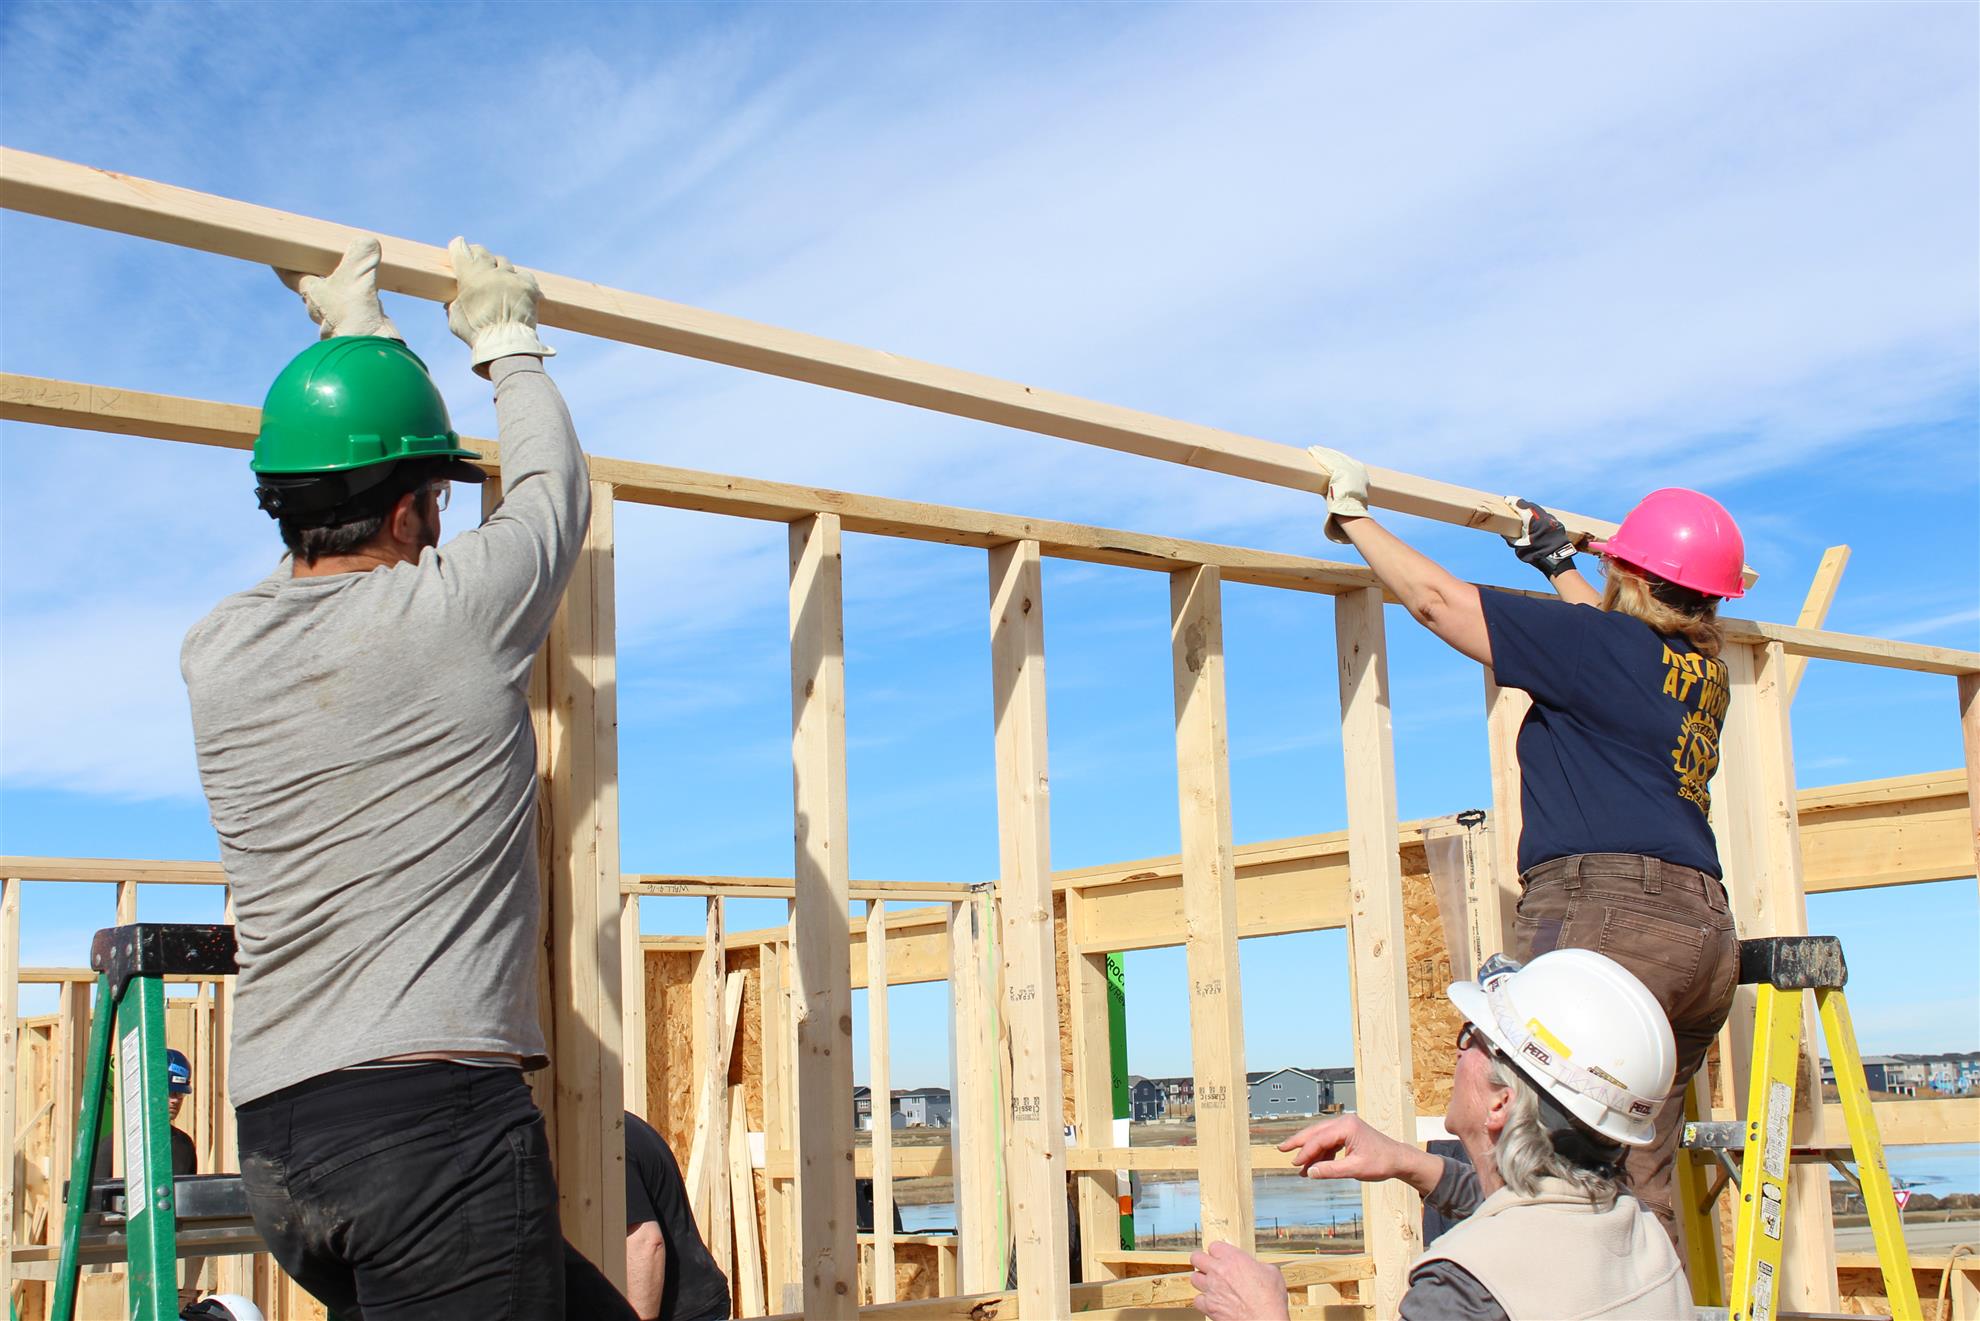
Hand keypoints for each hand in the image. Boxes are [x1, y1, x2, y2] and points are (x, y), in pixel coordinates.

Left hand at [275, 236, 400, 340]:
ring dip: (340, 288)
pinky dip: (358, 300)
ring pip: (333, 299)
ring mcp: (337, 320)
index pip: (288, 275)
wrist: (370, 350)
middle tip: (319, 258)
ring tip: (353, 274)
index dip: (280, 264)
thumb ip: (361, 253)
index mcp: (311, 293)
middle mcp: (320, 308)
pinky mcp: (356, 328)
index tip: (273, 255)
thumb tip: (368, 242)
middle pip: (311, 286)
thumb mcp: (357, 273)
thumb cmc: (354, 313)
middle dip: (314, 274)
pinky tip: (370, 296)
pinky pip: (353, 310)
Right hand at [446, 237, 553, 375]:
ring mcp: (511, 277)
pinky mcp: (529, 286)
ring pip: (503, 262)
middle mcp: (491, 272)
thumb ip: (453, 304)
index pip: (461, 250)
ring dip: (498, 268)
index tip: (458, 245)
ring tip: (497, 279)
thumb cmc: (477, 334)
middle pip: (483, 252)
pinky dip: (518, 279)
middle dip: (478, 254)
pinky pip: (523, 274)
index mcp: (470, 276)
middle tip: (477, 260)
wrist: (507, 345)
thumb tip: (451, 302)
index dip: (458, 247)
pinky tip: (515, 288)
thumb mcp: (455, 318)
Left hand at [1190, 1242, 1288, 1320]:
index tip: (1222, 1256)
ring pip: (1194, 1278)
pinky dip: (1203, 1300)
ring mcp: (1211, 1289)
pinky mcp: (1209, 1306)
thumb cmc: (1271, 1299)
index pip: (1214, 1246)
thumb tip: (1256, 1268)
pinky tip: (1212, 1301)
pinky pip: (1197, 1300)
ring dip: (1201, 1280)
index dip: (1218, 1252)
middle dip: (1201, 1261)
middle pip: (1196, 1257)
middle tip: (1208, 1266)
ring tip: (1210, 1284)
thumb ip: (1257, 1266)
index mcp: (1233, 1258)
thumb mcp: (1271, 1272)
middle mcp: (1219, 1271)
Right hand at [1279, 1113, 1419, 1185]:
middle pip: (1316, 1132)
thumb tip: (1310, 1172)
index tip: (1295, 1164)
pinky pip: (1329, 1142)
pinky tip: (1315, 1166)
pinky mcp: (1348, 1134)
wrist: (1399, 1159)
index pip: (1320, 1139)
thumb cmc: (1381, 1163)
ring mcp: (1346, 1127)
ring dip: (1310, 1151)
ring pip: (1321, 1137)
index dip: (1305, 1152)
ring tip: (1298, 1165)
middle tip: (1282, 1149)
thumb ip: (1331, 1170)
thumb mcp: (1355, 1169)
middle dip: (1299, 1142)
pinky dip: (1321, 1153)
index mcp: (1347, 1126)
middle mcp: (1344, 1122)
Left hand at [1306, 445, 1370, 544]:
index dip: (1337, 458)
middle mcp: (1356, 468)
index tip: (1329, 455)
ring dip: (1321, 452)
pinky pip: (1325, 460)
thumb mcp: (1350, 497)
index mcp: (1361, 473)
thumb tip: (1331, 496)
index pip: (1347, 462)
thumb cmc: (1351, 509)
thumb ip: (1342, 491)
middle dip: (1328, 453)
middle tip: (1318, 449)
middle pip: (1339, 457)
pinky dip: (1318, 455)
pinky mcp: (1339, 470)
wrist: (1352, 511)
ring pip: (1331, 457)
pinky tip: (1311, 451)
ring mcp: (1348, 468)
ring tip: (1312, 449)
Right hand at [1503, 497, 1577, 578]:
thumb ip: (1510, 538)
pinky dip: (1539, 518)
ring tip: (1524, 515)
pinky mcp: (1557, 524)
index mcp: (1531, 519)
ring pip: (1539, 510)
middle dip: (1521, 505)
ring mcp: (1551, 519)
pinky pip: (1546, 517)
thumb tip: (1504, 532)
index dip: (1512, 501)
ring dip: (1531, 511)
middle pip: (1530, 506)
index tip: (1506, 500)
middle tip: (1513, 506)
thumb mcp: (1519, 546)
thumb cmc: (1535, 554)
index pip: (1520, 504)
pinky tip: (1535, 524)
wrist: (1557, 560)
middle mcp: (1542, 516)